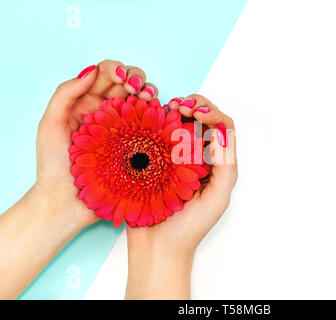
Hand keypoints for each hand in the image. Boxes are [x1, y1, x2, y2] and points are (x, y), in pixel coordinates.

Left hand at [35, 60, 156, 227]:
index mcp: (87, 105)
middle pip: (128, 84)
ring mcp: (125, 131)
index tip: (121, 79)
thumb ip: (65, 93)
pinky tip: (159, 113)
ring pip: (142, 102)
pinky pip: (151, 127)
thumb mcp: (50, 125)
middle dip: (137, 78)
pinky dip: (158, 115)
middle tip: (138, 88)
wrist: (66, 203)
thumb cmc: (54, 167)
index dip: (116, 70)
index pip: (105, 76)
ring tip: (150, 98)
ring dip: (150, 93)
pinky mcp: (136, 148)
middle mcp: (108, 114)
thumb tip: (91, 71)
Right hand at [126, 94, 236, 298]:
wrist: (158, 250)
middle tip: (179, 105)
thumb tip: (222, 132)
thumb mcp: (217, 199)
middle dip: (195, 106)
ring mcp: (176, 160)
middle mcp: (199, 158)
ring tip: (166, 108)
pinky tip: (150, 121)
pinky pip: (158, 137)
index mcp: (218, 165)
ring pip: (180, 124)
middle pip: (203, 120)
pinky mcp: (155, 163)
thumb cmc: (190, 229)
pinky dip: (157, 124)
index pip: (222, 128)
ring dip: (175, 111)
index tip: (195, 114)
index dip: (212, 114)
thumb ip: (226, 167)